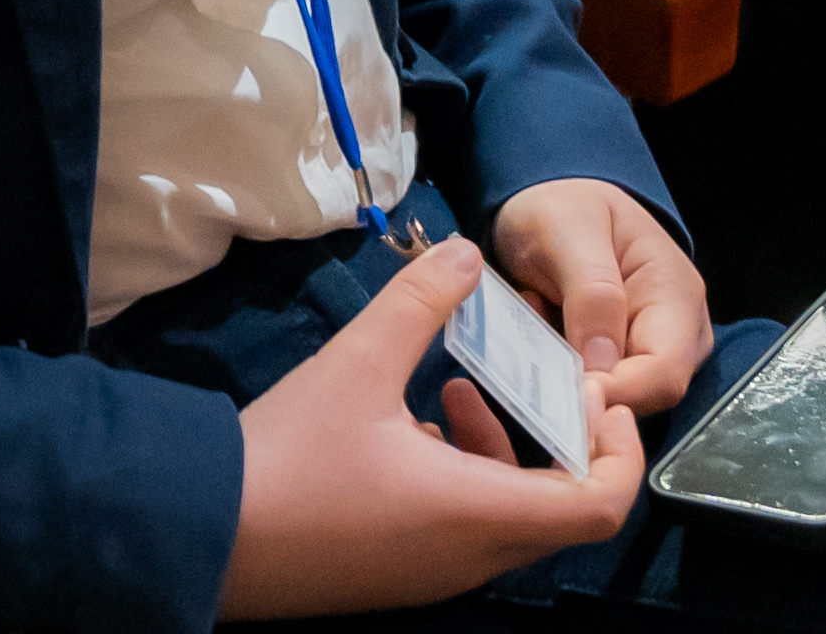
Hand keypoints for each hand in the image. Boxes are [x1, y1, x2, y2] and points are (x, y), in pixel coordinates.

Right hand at [215, 237, 643, 617]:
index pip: (600, 506)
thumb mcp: (357, 362)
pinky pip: (467, 529)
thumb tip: (464, 252)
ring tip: (460, 388)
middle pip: (562, 511)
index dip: (620, 451)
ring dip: (507, 451)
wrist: (205, 534)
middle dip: (563, 440)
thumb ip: (419, 302)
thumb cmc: (290, 457)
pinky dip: (468, 476)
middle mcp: (471, 557)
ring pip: (511, 519)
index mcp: (478, 513)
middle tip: (542, 379)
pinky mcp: (402, 574)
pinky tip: (413, 424)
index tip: (594, 395)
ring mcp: (436, 573)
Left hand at [490, 179, 711, 416]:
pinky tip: (541, 329)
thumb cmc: (564, 208)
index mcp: (676, 295)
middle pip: (644, 396)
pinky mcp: (623, 364)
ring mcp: (652, 351)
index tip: (563, 388)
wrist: (552, 202)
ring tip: (537, 316)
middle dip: (585, 383)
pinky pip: (595, 389)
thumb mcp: (568, 231)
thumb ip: (591, 294)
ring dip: (568, 373)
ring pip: (616, 397)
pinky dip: (562, 371)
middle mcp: (678, 333)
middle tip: (537, 334)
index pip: (663, 374)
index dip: (617, 393)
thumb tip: (603, 368)